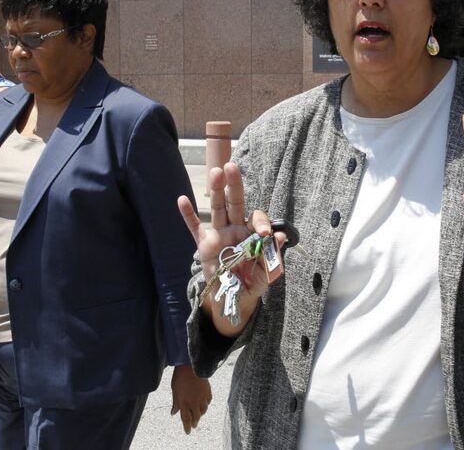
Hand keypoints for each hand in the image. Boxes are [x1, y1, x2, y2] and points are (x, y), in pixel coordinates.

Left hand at [170, 364, 211, 433]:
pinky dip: (206, 404)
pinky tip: (205, 404)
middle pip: (196, 417)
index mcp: (184, 403)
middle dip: (195, 422)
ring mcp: (201, 397)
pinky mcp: (208, 391)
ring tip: (199, 415)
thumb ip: (175, 403)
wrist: (190, 366)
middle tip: (194, 425)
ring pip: (203, 410)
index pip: (185, 419)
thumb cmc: (180, 377)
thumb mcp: (174, 390)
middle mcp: (193, 402)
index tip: (188, 432)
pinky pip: (208, 401)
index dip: (186, 426)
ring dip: (201, 414)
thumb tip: (173, 413)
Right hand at [177, 163, 284, 330]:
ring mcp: (218, 234)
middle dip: (234, 185)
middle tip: (232, 167)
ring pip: (217, 208)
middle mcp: (235, 228)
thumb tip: (281, 236)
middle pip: (235, 203)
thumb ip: (273, 253)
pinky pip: (194, 227)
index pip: (256, 218)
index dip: (260, 222)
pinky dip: (188, 215)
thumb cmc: (253, 280)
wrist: (235, 296)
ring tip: (214, 172)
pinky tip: (182, 199)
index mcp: (252, 233)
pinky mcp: (204, 244)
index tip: (264, 234)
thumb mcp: (268, 269)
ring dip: (215, 190)